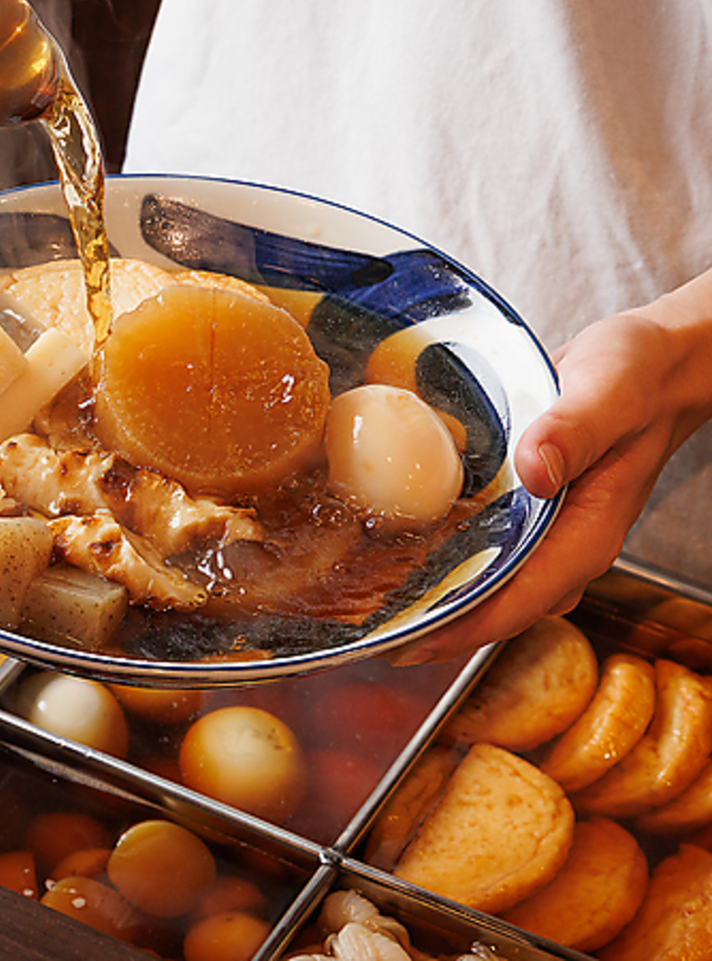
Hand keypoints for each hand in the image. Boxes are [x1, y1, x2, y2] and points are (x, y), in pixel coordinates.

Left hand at [389, 268, 711, 665]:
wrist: (647, 366)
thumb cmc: (634, 378)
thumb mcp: (607, 394)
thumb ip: (573, 431)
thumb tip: (534, 473)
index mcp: (584, 537)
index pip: (517, 604)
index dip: (458, 630)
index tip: (403, 643)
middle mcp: (561, 549)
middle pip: (490, 606)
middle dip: (430, 623)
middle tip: (364, 625)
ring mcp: (543, 537)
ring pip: (482, 583)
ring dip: (430, 594)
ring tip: (365, 599)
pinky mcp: (526, 517)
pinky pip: (480, 549)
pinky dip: (440, 555)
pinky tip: (395, 548)